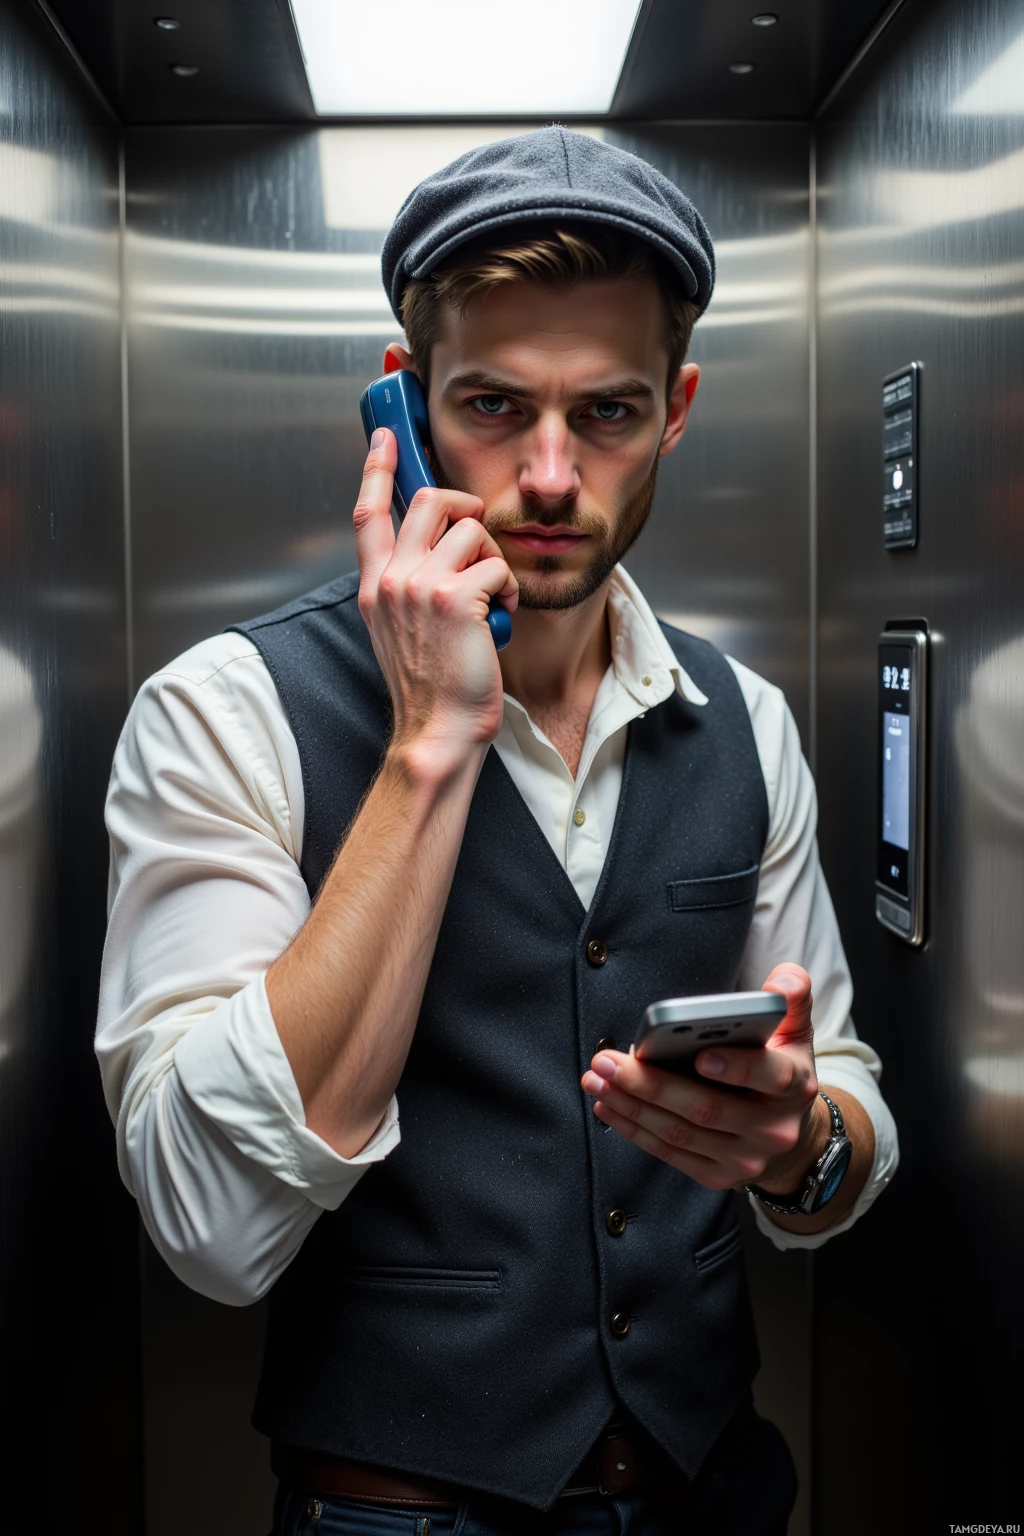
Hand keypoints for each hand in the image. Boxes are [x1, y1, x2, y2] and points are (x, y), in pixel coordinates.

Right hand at [353, 428, 518, 771]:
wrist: (434, 731)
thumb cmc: (429, 689)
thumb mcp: (402, 629)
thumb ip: (410, 585)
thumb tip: (442, 550)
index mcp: (375, 585)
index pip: (367, 511)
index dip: (376, 467)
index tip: (384, 438)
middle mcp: (391, 578)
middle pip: (430, 499)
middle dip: (466, 509)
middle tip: (480, 541)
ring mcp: (420, 585)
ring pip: (472, 529)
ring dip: (494, 560)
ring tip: (490, 600)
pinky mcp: (455, 597)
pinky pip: (497, 565)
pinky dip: (508, 591)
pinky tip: (498, 620)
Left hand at [580, 964, 823, 1192]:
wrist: (791, 1136)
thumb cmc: (780, 1070)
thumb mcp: (795, 1031)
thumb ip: (791, 999)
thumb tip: (782, 982)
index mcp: (795, 1086)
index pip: (770, 1076)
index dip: (737, 1068)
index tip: (701, 1054)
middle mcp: (773, 1129)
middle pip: (707, 1108)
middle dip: (652, 1084)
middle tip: (609, 1062)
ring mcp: (746, 1159)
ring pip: (681, 1133)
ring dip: (632, 1106)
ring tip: (597, 1080)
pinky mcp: (720, 1176)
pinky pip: (671, 1154)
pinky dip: (635, 1130)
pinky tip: (609, 1106)